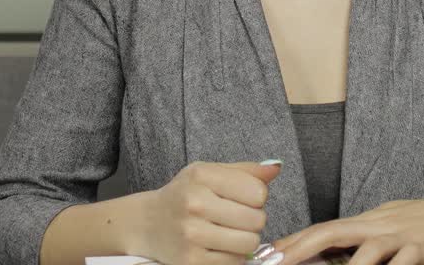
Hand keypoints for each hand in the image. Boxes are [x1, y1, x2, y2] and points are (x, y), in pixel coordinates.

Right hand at [140, 160, 283, 264]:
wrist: (147, 223)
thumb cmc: (184, 194)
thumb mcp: (209, 173)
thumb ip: (245, 171)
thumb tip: (276, 168)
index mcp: (202, 175)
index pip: (258, 191)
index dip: (257, 197)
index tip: (242, 199)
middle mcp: (195, 203)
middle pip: (257, 219)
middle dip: (253, 220)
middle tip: (236, 218)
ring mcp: (192, 234)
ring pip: (249, 243)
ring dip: (245, 240)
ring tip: (229, 232)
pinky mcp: (190, 261)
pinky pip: (234, 262)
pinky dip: (232, 256)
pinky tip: (219, 245)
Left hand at [271, 189, 423, 264]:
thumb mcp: (392, 226)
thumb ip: (365, 239)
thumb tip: (334, 253)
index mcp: (370, 221)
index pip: (324, 228)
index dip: (294, 241)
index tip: (267, 254)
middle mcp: (381, 225)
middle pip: (334, 232)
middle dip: (301, 248)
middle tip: (276, 262)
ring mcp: (404, 236)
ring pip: (368, 251)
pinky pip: (406, 262)